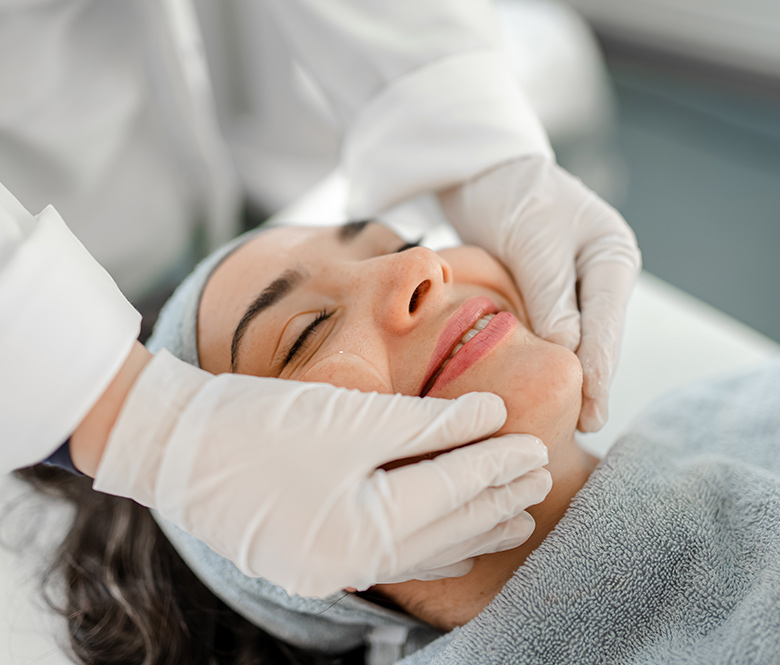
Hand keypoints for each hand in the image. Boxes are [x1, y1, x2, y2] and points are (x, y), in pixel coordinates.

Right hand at [93, 350, 550, 596]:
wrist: (172, 444)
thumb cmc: (258, 422)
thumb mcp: (350, 416)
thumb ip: (426, 422)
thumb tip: (490, 414)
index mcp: (361, 529)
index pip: (451, 492)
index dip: (497, 465)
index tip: (537, 447)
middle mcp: (350, 561)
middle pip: (445, 528)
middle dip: (496, 500)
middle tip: (542, 478)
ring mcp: (329, 566)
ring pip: (424, 548)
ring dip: (472, 528)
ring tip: (517, 519)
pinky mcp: (314, 556)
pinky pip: (393, 556)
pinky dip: (431, 544)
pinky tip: (456, 545)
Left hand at [439, 155, 640, 431]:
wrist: (484, 173)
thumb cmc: (513, 195)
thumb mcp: (534, 240)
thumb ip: (551, 294)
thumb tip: (567, 348)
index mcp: (611, 256)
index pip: (608, 323)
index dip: (600, 369)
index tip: (593, 409)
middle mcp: (600, 275)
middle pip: (597, 336)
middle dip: (588, 381)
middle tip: (582, 426)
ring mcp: (575, 286)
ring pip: (574, 339)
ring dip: (566, 373)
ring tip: (563, 418)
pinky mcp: (546, 293)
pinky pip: (549, 332)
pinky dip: (543, 356)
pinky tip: (537, 383)